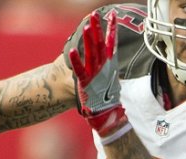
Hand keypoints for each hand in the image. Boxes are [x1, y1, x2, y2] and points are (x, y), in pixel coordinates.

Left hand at [68, 11, 128, 141]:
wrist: (107, 116)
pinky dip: (76, 61)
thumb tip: (108, 59)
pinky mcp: (85, 83)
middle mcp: (103, 67)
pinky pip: (79, 70)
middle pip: (100, 44)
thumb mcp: (111, 80)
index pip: (112, 43)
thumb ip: (108, 67)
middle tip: (95, 14)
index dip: (112, 29)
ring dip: (89, 39)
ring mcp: (94, 74)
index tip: (113, 16)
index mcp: (110, 65)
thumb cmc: (107, 98)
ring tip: (87, 25)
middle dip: (98, 28)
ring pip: (91, 53)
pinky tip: (72, 51)